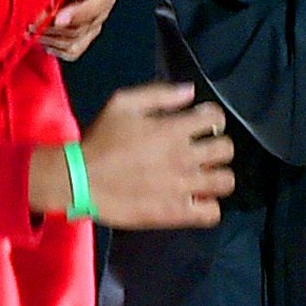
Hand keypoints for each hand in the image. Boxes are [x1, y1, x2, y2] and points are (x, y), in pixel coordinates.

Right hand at [32, 81, 233, 228]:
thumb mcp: (123, 103)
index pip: (216, 118)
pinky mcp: (175, 213)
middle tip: (203, 151)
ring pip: (225, 182)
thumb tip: (190, 91)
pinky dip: (208, 206)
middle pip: (226, 150)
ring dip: (217, 176)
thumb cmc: (100, 139)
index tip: (201, 124)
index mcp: (172, 130)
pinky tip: (195, 199)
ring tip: (202, 176)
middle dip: (218, 146)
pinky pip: (211, 213)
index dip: (212, 118)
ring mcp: (182, 187)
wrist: (79, 179)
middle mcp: (184, 158)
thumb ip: (159, 94)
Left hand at [37, 0, 116, 61]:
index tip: (57, 19)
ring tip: (28, 27)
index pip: (99, 2)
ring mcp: (96, 20)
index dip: (79, 13)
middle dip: (54, 26)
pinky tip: (38, 36)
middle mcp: (104, 0)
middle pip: (85, 25)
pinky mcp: (85, 35)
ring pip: (76, 40)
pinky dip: (52, 46)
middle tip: (29, 22)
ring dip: (49, 36)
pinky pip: (72, 50)